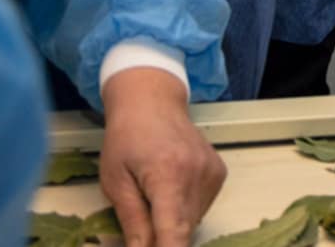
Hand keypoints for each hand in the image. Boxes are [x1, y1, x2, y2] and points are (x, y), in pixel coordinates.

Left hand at [98, 68, 225, 246]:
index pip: (174, 230)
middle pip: (184, 229)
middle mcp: (197, 173)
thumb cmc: (126, 137)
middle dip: (163, 237)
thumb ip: (132, 221)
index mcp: (167, 174)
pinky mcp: (219, 172)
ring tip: (154, 193)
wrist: (152, 101)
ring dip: (173, 221)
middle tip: (142, 219)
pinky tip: (170, 187)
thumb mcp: (115, 181)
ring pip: (193, 220)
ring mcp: (212, 172)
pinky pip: (202, 206)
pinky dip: (184, 208)